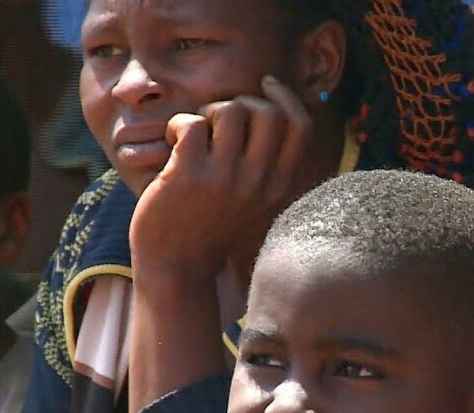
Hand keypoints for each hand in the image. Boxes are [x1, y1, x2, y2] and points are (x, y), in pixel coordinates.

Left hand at [129, 75, 312, 279]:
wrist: (178, 266)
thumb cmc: (212, 227)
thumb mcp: (254, 201)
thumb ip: (268, 165)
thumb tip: (269, 109)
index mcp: (279, 187)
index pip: (301, 127)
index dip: (285, 96)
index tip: (265, 86)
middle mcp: (258, 182)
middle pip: (268, 112)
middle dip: (241, 102)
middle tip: (219, 121)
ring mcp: (224, 179)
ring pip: (229, 110)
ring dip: (208, 111)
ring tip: (195, 133)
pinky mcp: (188, 176)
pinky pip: (191, 123)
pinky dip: (178, 124)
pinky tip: (173, 142)